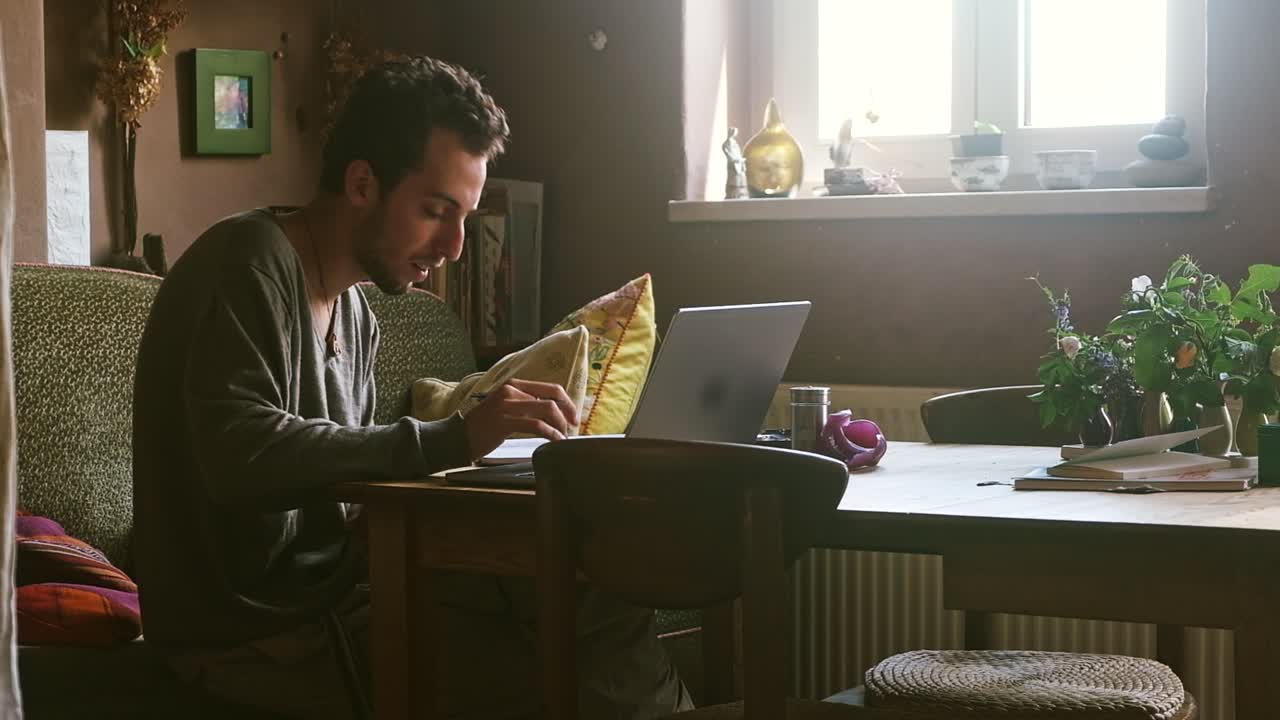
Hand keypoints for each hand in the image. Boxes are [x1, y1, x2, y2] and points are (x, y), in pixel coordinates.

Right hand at [461, 379, 580, 459]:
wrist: (460, 436)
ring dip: (559, 426)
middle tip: (572, 428)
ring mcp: (507, 405)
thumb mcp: (506, 406)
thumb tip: (554, 412)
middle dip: (567, 415)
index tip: (573, 416)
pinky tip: (555, 441)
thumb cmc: (485, 425)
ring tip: (562, 437)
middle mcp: (511, 390)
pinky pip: (537, 426)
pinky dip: (551, 434)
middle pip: (551, 399)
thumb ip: (526, 404)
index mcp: (513, 384)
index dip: (567, 402)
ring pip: (546, 411)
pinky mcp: (505, 422)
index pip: (550, 388)